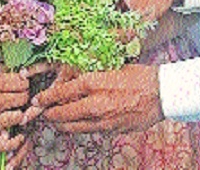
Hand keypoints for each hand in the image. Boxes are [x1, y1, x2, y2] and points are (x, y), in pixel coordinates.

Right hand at [0, 72, 30, 151]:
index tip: (22, 84)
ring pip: (20, 117)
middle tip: (21, 98)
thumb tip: (5, 83)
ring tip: (16, 113)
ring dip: (20, 115)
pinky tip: (16, 136)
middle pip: (23, 97)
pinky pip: (7, 142)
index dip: (24, 82)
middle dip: (25, 98)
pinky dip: (14, 140)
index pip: (20, 80)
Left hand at [32, 64, 162, 133]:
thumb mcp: (110, 68)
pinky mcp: (111, 130)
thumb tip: (72, 81)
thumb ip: (90, 77)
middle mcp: (94, 104)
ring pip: (73, 127)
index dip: (45, 98)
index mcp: (93, 83)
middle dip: (49, 115)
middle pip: (62, 115)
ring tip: (56, 120)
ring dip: (62, 124)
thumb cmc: (138, 75)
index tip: (37, 100)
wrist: (161, 93)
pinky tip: (78, 123)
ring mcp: (103, 121)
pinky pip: (89, 131)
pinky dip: (80, 127)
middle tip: (43, 113)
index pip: (60, 93)